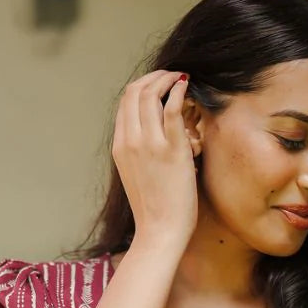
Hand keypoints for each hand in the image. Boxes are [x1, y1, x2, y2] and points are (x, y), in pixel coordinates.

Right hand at [111, 70, 197, 252]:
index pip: (125, 102)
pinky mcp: (171, 150)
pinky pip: (172, 109)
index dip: (142, 85)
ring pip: (152, 95)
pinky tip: (187, 86)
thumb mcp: (136, 175)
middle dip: (154, 76)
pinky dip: (179, 91)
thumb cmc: (154, 210)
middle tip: (172, 74)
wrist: (160, 232)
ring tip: (183, 76)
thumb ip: (139, 152)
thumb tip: (153, 136)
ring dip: (168, 79)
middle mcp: (130, 141)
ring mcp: (149, 145)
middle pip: (135, 92)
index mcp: (119, 146)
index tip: (159, 83)